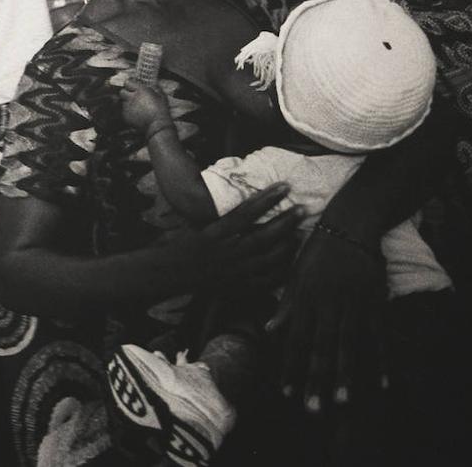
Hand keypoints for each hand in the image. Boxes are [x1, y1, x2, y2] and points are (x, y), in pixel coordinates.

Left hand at [120, 78, 170, 134]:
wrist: (157, 125)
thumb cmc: (161, 110)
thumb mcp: (161, 95)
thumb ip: (155, 88)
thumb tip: (152, 85)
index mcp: (140, 90)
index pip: (127, 82)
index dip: (130, 84)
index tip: (132, 86)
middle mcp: (131, 97)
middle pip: (122, 92)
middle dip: (126, 93)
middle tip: (132, 96)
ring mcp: (127, 107)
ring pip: (123, 102)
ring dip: (127, 103)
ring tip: (136, 107)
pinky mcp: (125, 116)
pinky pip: (124, 111)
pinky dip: (128, 112)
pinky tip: (136, 114)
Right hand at [188, 184, 302, 287]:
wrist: (168, 274)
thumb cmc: (180, 245)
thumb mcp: (197, 225)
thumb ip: (220, 217)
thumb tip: (242, 201)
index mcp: (216, 233)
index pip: (246, 213)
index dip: (266, 199)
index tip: (284, 187)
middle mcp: (228, 252)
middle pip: (263, 236)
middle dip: (285, 222)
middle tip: (302, 209)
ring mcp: (235, 271)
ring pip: (268, 258)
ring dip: (287, 245)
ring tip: (299, 233)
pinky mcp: (238, 285)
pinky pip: (265, 280)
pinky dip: (280, 271)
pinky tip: (289, 261)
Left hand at [268, 222, 386, 414]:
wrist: (349, 226)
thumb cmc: (317, 252)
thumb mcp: (295, 275)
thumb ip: (285, 305)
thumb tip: (268, 330)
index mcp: (305, 299)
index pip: (295, 340)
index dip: (291, 366)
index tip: (286, 392)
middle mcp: (327, 305)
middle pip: (320, 348)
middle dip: (316, 380)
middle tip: (313, 408)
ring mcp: (353, 305)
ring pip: (348, 346)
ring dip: (346, 376)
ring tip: (344, 401)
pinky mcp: (375, 303)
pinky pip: (379, 336)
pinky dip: (382, 360)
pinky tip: (383, 383)